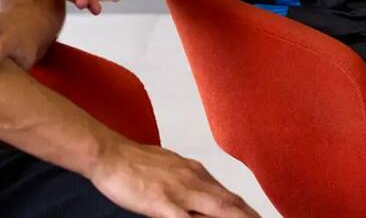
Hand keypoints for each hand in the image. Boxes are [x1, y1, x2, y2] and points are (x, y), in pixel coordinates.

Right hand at [89, 139, 258, 217]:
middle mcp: (193, 179)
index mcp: (194, 171)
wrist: (109, 153)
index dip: (245, 209)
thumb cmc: (133, 161)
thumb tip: (201, 191)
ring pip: (218, 210)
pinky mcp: (163, 203)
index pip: (227, 194)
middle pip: (230, 203)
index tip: (256, 217)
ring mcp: (179, 192)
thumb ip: (187, 180)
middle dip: (249, 217)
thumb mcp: (168, 166)